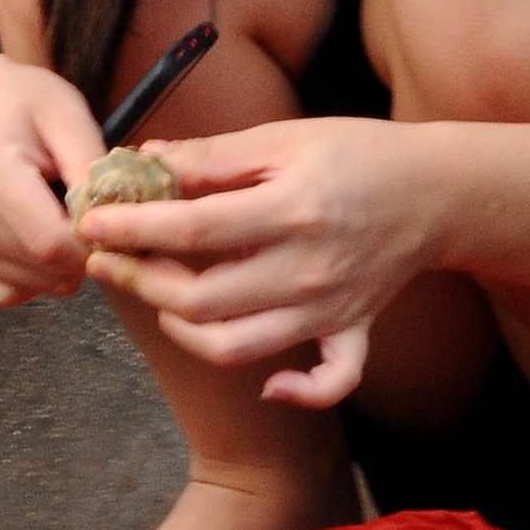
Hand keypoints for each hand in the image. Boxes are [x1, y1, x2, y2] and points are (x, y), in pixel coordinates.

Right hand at [0, 52, 107, 308]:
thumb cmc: (19, 105)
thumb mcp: (65, 112)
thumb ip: (90, 165)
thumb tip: (113, 221)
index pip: (51, 243)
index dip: (94, 245)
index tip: (113, 222)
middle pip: (43, 270)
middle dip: (82, 257)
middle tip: (93, 220)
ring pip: (30, 287)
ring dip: (61, 268)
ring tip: (62, 221)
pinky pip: (10, 294)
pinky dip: (36, 279)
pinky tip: (39, 240)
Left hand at [78, 119, 451, 405]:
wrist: (438, 190)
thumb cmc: (357, 154)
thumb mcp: (285, 138)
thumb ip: (212, 155)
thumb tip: (143, 161)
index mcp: (291, 210)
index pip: (194, 230)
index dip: (134, 230)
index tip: (91, 224)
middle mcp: (308, 269)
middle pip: (202, 299)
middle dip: (142, 282)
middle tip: (108, 261)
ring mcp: (330, 309)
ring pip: (238, 348)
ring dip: (186, 331)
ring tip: (160, 300)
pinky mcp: (352, 331)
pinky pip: (329, 382)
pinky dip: (295, 391)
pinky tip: (263, 381)